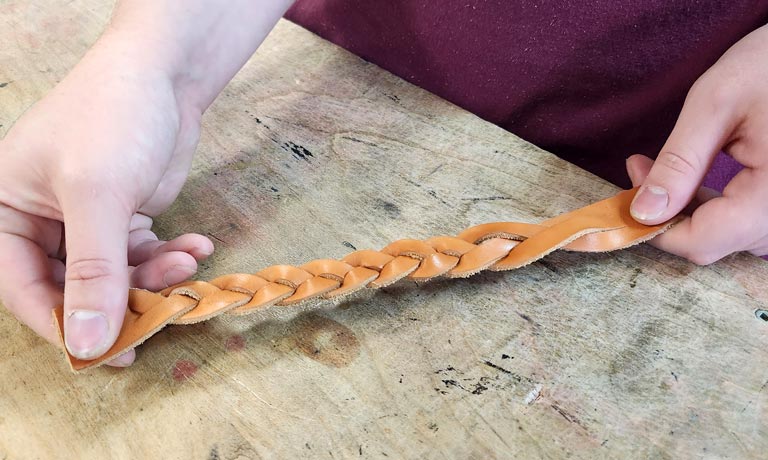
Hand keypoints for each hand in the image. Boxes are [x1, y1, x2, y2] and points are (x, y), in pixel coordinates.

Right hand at [0, 40, 211, 365]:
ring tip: (188, 265)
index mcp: (4, 211)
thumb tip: (85, 343)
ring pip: (115, 277)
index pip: (22, 287)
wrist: (166, 74)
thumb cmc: (112, 117)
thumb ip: (93, 272)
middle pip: (73, 288)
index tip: (104, 350)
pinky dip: (170, 257)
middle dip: (120, 302)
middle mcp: (40, 221)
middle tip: (159, 320)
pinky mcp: (125, 217)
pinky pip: (143, 256)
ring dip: (154, 278)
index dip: (61, 322)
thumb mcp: (96, 194)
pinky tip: (197, 246)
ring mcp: (85, 221)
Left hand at [627, 24, 767, 264]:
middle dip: (668, 215)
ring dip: (689, 212)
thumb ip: (678, 163)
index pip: (704, 241)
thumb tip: (643, 213)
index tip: (626, 196)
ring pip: (729, 236)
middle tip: (640, 169)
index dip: (655, 228)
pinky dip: (715, 208)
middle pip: (714, 241)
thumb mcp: (715, 106)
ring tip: (660, 170)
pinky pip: (746, 223)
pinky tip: (694, 180)